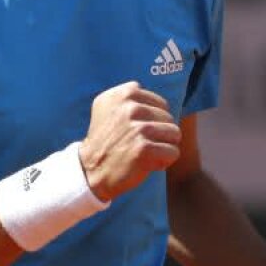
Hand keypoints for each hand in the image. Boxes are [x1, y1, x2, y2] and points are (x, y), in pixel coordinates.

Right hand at [78, 81, 180, 200]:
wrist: (91, 170)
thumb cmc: (107, 140)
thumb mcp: (109, 108)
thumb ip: (132, 98)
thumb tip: (162, 102)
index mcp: (123, 94)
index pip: (161, 104)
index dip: (153, 121)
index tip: (135, 131)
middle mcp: (130, 107)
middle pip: (169, 118)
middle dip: (159, 134)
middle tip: (138, 144)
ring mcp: (138, 127)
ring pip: (175, 134)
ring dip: (163, 147)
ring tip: (144, 153)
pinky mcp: (144, 148)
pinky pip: (173, 152)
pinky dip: (164, 161)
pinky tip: (147, 164)